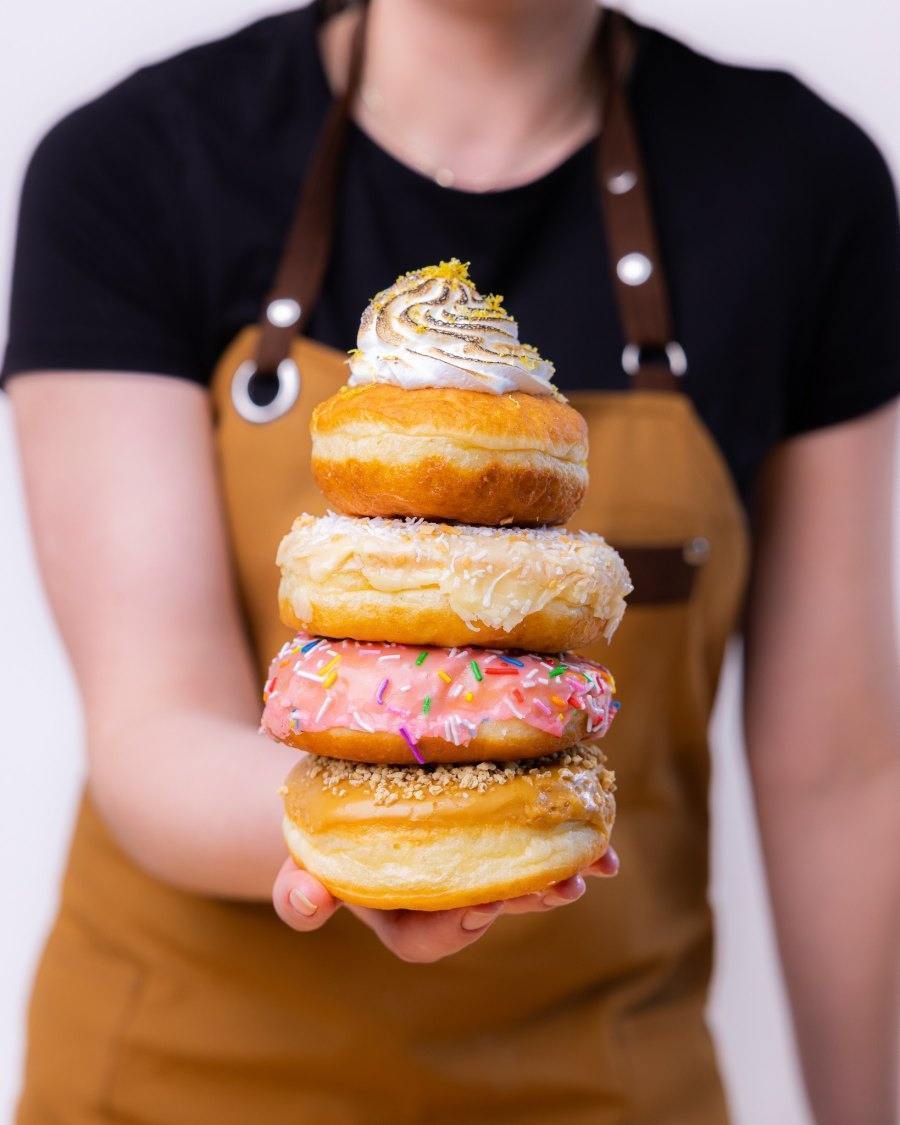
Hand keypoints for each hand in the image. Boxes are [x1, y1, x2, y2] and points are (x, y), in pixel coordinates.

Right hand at [272, 848, 618, 963]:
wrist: (348, 792)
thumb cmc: (325, 833)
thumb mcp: (304, 859)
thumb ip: (301, 890)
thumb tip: (309, 901)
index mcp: (399, 915)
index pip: (425, 940)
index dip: (455, 929)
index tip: (477, 905)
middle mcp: (444, 898)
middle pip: (488, 907)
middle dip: (526, 899)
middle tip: (558, 889)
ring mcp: (478, 867)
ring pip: (520, 879)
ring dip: (559, 873)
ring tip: (593, 865)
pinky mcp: (500, 833)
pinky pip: (535, 844)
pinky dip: (570, 843)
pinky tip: (604, 844)